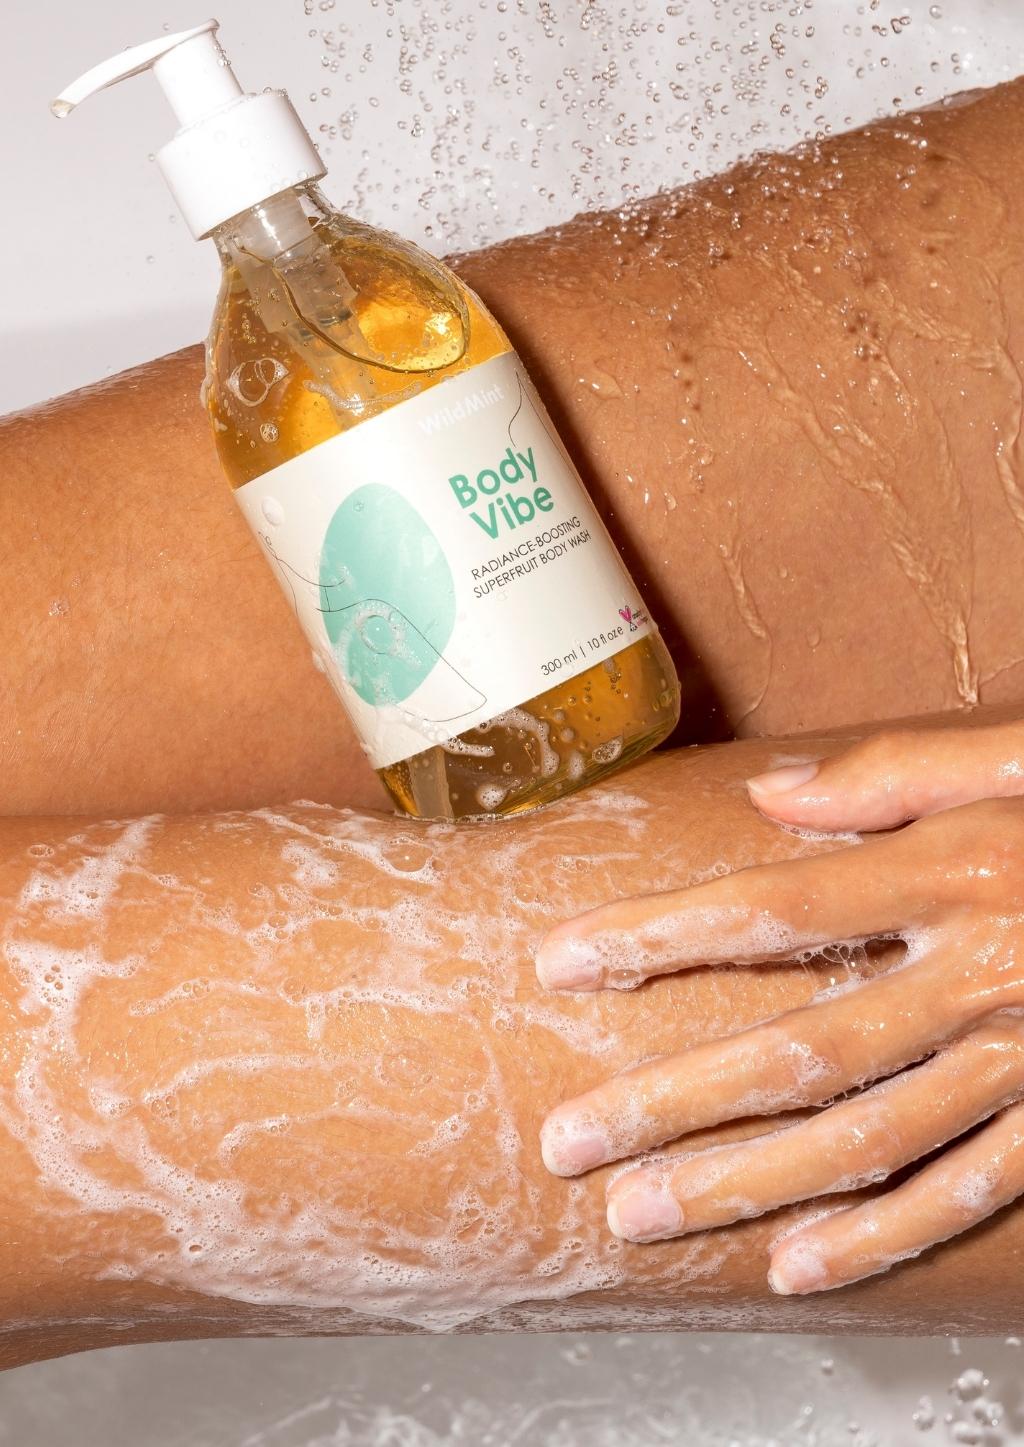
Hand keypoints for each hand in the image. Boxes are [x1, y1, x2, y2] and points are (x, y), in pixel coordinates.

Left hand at [536, 720, 1023, 1294]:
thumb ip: (900, 768)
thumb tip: (770, 794)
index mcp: (959, 873)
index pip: (775, 910)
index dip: (658, 937)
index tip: (559, 963)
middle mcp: (984, 976)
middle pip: (801, 1050)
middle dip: (673, 1102)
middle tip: (570, 1144)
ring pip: (868, 1139)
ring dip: (747, 1185)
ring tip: (642, 1218)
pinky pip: (968, 1191)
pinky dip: (882, 1237)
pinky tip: (796, 1268)